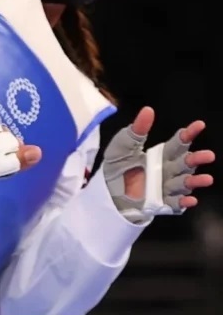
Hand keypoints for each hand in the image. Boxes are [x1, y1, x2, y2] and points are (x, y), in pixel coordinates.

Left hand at [104, 106, 214, 222]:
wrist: (106, 191)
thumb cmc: (117, 166)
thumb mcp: (123, 145)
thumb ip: (137, 129)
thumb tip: (148, 110)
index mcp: (161, 155)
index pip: (178, 143)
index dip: (188, 134)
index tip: (199, 125)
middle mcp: (168, 171)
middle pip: (185, 163)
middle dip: (197, 159)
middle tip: (209, 155)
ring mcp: (166, 188)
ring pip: (184, 183)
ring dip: (195, 181)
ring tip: (207, 179)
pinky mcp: (161, 203)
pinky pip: (175, 204)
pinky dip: (183, 202)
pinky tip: (190, 199)